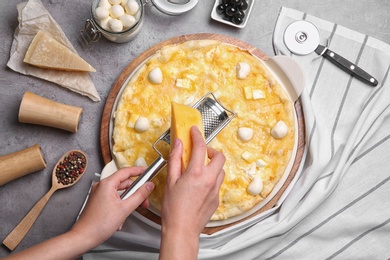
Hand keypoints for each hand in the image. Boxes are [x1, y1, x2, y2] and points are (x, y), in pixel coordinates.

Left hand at [71, 167, 154, 246]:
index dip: (138, 171)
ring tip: (131, 211)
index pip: (126, 171)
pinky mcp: (98, 201)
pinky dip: (121, 205)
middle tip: (144, 200)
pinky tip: (121, 216)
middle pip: (124, 183)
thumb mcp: (125, 209)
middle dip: (135, 192)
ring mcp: (99, 193)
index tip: (147, 171)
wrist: (84, 237)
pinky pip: (114, 198)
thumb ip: (139, 195)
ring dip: (128, 201)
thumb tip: (149, 186)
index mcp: (107, 184)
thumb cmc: (99, 224)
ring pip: (120, 192)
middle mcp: (101, 186)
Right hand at [160, 126, 224, 258]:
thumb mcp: (170, 181)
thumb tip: (178, 145)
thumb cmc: (174, 209)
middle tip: (201, 152)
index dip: (197, 136)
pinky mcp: (217, 198)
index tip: (194, 131)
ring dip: (213, 165)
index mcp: (196, 173)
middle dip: (212, 150)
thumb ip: (175, 160)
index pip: (201, 147)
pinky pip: (218, 183)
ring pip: (221, 170)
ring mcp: (215, 189)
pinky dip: (212, 178)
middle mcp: (210, 180)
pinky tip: (200, 184)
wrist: (182, 230)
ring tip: (200, 168)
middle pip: (220, 156)